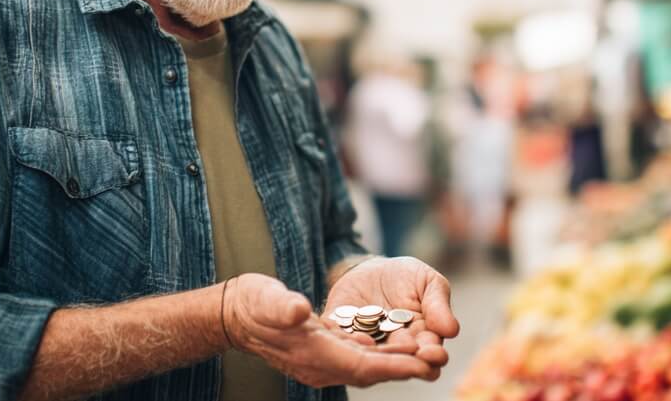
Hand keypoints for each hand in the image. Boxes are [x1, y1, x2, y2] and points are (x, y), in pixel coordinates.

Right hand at [223, 273, 438, 387]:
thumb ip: (283, 307)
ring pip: (366, 365)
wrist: (235, 313)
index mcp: (312, 354)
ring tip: (425, 352)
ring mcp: (320, 361)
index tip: (421, 365)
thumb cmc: (251, 303)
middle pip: (370, 370)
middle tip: (436, 360)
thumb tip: (299, 311)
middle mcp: (319, 365)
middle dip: (403, 367)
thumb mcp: (266, 299)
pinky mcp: (321, 351)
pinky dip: (379, 352)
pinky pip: (356, 356)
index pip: (361, 367)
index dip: (392, 367)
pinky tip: (397, 342)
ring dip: (394, 361)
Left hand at [322, 256, 458, 374]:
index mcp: (422, 339)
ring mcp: (370, 345)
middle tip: (406, 355)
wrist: (367, 269)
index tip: (431, 353)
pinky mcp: (344, 337)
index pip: (431, 354)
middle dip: (405, 361)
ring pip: (374, 358)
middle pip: (403, 363)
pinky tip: (354, 337)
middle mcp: (396, 349)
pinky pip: (345, 343)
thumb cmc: (405, 277)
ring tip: (377, 348)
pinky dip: (349, 341)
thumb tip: (451, 330)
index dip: (432, 356)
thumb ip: (437, 304)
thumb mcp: (426, 281)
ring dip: (376, 356)